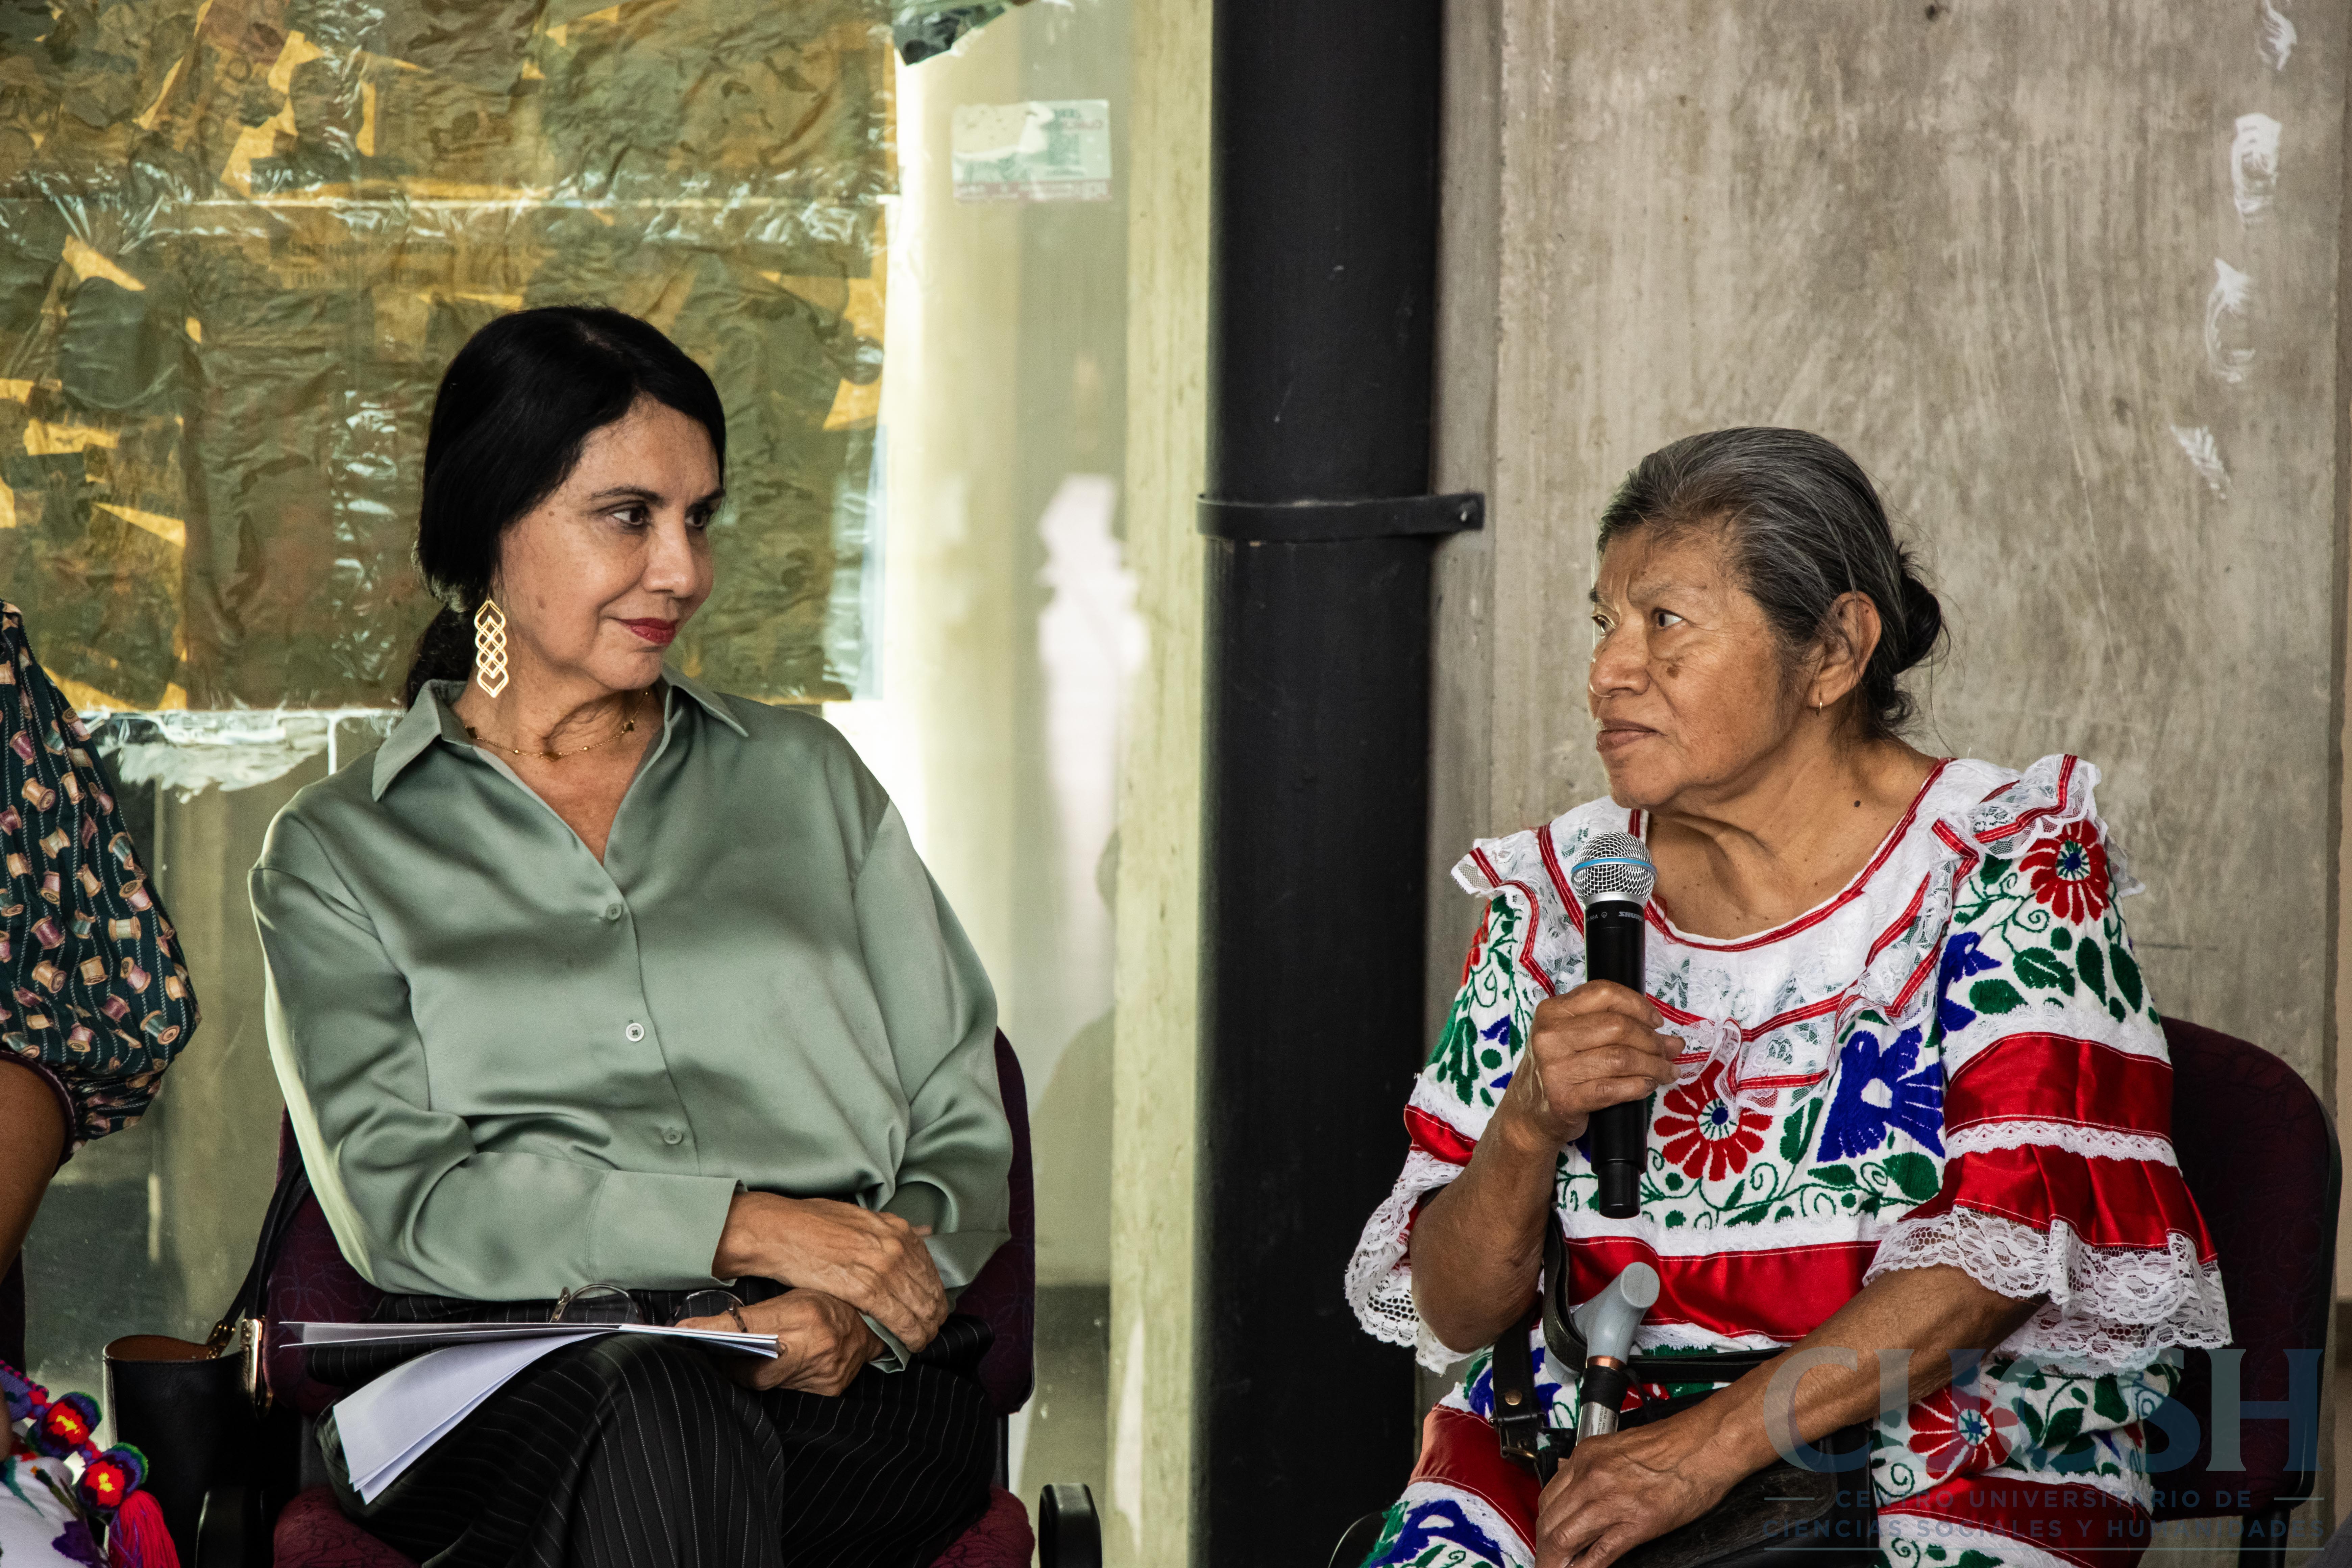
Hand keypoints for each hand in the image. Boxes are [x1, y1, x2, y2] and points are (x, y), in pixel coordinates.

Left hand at [678, 1290, 881, 1396]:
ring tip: (739, 1359)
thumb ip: (760, 1312)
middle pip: (751, 1371)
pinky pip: (787, 1391)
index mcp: (805, 1314)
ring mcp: (822, 1374)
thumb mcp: (796, 1293)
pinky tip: (774, 1367)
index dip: (712, 1331)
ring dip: (751, 1372)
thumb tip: (712, 1326)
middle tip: (713, 1354)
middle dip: (729, 1365)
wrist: (875, 1323)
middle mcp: (815, 1347)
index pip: (746, 1327)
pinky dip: (776, 1379)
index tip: (683, 1332)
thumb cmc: (832, 1301)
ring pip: (767, 1383)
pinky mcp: (828, 1390)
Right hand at [712, 1194, 948, 1351]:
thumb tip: (925, 1233)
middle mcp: (896, 1246)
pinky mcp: (865, 1289)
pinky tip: (910, 1344)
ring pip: (919, 1307)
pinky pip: (899, 1319)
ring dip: (925, 1328)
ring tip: (922, 1340)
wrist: (781, 1230)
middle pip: (929, 1289)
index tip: (934, 1306)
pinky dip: (908, 1334)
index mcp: (896, 1229)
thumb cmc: (813, 1223)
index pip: (930, 1267)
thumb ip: (893, 1230)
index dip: (935, 1292)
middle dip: (934, 1314)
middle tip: (931, 1329)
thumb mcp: (860, 1217)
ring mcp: (883, 1267)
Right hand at [1502, 981, 1680, 1150]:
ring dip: (1654, 1066)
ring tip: (1667, 1072)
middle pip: (1617, 1027)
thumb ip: (1609, 1027)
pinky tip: (1647, 1086)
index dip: (1638, 1005)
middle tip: (1669, 1051)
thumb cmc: (1558, 1070)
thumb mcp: (1570, 1037)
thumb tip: (1669, 1038)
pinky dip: (1638, 1086)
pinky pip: (1613, 1089)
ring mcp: (1555, 1069)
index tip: (1656, 1021)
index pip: (1604, 993)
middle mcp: (1550, 1036)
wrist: (1528, 1114)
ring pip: (1621, 1058)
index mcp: (1552, 1011)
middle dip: (1652, 1040)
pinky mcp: (1565, 1100)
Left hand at [1532, 1413, 1739, 1567]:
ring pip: (1564, 1539)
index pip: (1548, 1499)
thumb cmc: (1673, 1444)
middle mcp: (1591, 1476)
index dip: (1543, 1526)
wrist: (1707, 1443)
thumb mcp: (1616, 1447)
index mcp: (1585, 1457)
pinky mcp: (1636, 1523)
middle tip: (1547, 1562)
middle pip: (1549, 1522)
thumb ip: (1590, 1467)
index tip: (1545, 1539)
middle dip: (1544, 1549)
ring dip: (1555, 1562)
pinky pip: (1598, 1554)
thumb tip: (1571, 1482)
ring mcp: (1611, 1500)